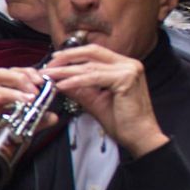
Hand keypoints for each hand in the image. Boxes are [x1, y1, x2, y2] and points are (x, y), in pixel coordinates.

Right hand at [0, 67, 53, 189]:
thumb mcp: (22, 133)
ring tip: (30, 98)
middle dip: (22, 77)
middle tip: (37, 88)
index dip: (28, 73)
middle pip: (1, 74)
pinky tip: (8, 101)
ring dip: (14, 89)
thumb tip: (53, 116)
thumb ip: (36, 122)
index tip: (43, 81)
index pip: (12, 75)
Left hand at [44, 44, 166, 157]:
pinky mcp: (126, 79)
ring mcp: (129, 70)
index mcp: (125, 66)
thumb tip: (62, 80)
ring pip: (90, 66)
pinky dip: (76, 80)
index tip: (55, 61)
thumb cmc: (124, 122)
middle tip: (48, 66)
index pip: (95, 53)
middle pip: (92, 52)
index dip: (73, 55)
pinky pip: (94, 78)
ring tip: (50, 75)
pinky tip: (63, 84)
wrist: (140, 136)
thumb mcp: (97, 101)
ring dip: (67, 70)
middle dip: (67, 57)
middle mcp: (129, 64)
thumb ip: (81, 89)